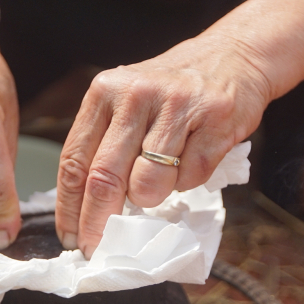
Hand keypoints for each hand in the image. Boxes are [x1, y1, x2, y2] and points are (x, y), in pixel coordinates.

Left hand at [54, 0, 303, 257]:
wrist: (233, 55)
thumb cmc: (172, 91)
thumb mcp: (127, 104)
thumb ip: (106, 146)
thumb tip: (87, 211)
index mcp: (105, 91)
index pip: (74, 160)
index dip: (69, 208)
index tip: (71, 238)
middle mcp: (136, 93)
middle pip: (104, 177)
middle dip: (99, 222)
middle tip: (99, 248)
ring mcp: (177, 104)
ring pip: (148, 183)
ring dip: (152, 198)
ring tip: (162, 181)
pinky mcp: (215, 118)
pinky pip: (191, 176)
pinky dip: (190, 180)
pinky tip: (194, 157)